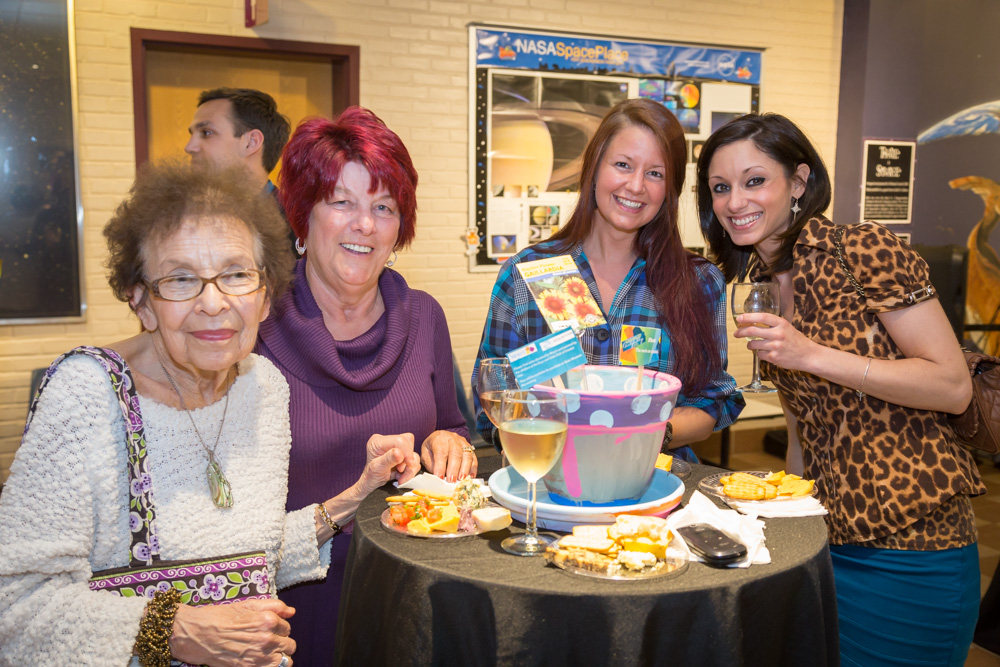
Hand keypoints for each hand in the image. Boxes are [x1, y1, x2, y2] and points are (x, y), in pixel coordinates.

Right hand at [169, 598, 295, 666]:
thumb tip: (292, 612)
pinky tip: (261, 661)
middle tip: (268, 642)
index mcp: (268, 620)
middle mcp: (267, 639)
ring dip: (279, 658)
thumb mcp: (248, 604)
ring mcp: (259, 656)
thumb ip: (274, 606)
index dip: (279, 628)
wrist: (197, 634)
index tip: (269, 629)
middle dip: (282, 643)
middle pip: (290, 645)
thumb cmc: (221, 617)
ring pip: (285, 661)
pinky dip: (270, 666)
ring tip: (268, 654)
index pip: (287, 628)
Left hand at [356, 433, 420, 494]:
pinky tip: (401, 475)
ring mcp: (395, 447)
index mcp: (378, 441)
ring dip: (410, 467)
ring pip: (413, 452)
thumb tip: (399, 453)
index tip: (408, 464)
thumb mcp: (377, 468)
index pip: (399, 440)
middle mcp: (387, 441)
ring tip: (401, 477)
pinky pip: (414, 459)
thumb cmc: (371, 476)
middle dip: (408, 460)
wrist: (372, 483)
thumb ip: (388, 459)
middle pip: (409, 443)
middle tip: (400, 470)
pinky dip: (411, 469)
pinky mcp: (402, 453)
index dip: (407, 452)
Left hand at [420, 430, 477, 481]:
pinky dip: (473, 468)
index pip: (441, 452)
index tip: (440, 477)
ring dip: (465, 469)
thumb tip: (438, 476)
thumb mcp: (425, 454)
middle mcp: (452, 439)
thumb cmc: (432, 448)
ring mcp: (462, 442)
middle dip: (454, 469)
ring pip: (467, 455)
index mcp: (439, 439)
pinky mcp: (470, 448)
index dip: (440, 466)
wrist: (440, 438)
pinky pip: (474, 458)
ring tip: (461, 480)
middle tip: (451, 480)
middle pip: (455, 453)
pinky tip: (470, 476)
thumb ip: (431, 464)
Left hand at [734, 312, 815, 372]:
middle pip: (752, 331)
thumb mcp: (786, 327)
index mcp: (781, 323)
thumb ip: (772, 325)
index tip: (739, 319)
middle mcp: (778, 334)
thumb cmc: (796, 340)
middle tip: (736, 333)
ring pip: (753, 344)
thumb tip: (752, 323)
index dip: (748, 317)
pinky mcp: (773, 357)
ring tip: (753, 345)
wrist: (808, 355)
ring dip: (750, 345)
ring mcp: (775, 346)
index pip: (761, 317)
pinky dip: (759, 353)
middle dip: (740, 332)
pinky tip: (765, 352)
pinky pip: (759, 354)